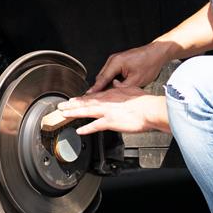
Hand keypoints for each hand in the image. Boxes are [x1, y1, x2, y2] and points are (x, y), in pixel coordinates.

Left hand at [55, 86, 169, 135]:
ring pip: (86, 112)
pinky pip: (95, 126)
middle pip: (86, 103)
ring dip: (74, 112)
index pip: (94, 96)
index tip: (74, 99)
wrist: (151, 109)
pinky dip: (86, 128)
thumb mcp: (132, 89)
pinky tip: (79, 130)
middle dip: (72, 104)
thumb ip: (122, 87)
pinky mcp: (110, 122)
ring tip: (63, 114)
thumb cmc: (145, 101)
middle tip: (61, 106)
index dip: (82, 98)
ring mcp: (107, 112)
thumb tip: (116, 83)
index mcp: (112, 94)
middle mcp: (107, 102)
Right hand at [89, 40, 176, 93]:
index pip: (102, 79)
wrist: (157, 53)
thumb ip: (123, 88)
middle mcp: (113, 60)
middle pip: (102, 77)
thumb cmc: (149, 63)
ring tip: (103, 96)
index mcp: (116, 62)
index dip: (95, 89)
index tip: (87, 96)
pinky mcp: (120, 61)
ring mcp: (116, 60)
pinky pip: (111, 72)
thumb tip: (113, 92)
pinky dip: (110, 80)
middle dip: (99, 88)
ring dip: (105, 84)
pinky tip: (113, 88)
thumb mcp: (137, 80)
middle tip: (95, 99)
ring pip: (106, 75)